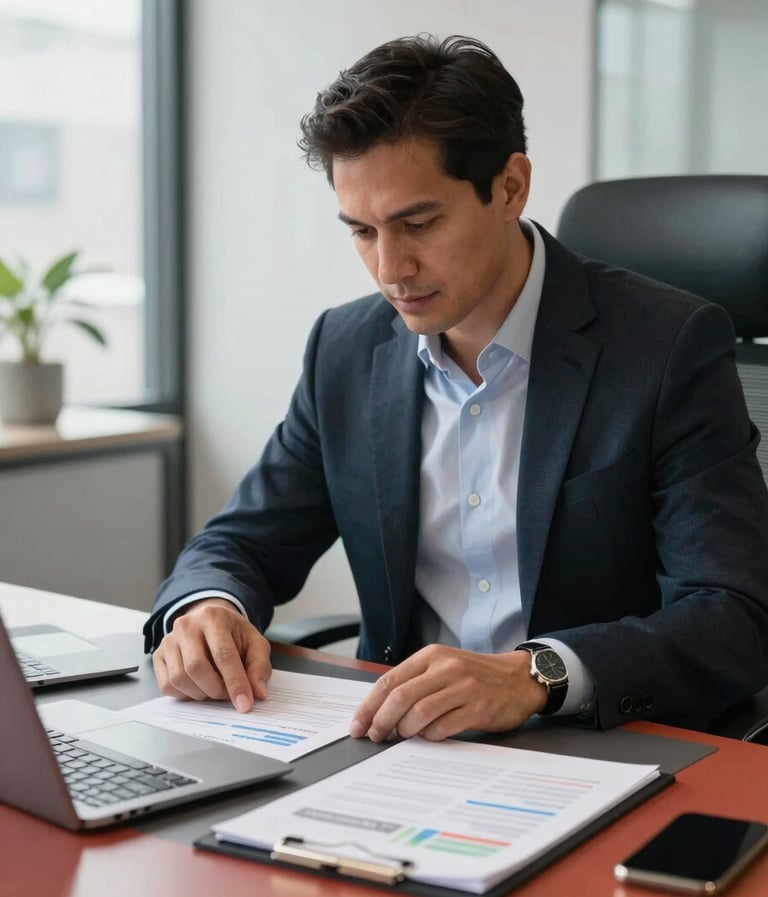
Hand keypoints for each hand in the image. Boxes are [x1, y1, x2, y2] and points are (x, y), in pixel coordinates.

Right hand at [152, 598, 271, 712]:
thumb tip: (258, 693)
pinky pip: (167, 685)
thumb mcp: (254, 643)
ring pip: (179, 678)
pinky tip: (198, 687)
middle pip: (196, 668)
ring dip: (200, 694)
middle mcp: (187, 626)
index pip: (223, 655)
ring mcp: (169, 640)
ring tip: (215, 689)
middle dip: (216, 690)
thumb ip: (259, 666)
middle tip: (228, 697)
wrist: (210, 623)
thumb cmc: (233, 635)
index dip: (235, 683)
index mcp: (213, 617)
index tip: (245, 704)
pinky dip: (185, 694)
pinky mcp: (158, 655)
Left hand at [349, 644, 546, 741]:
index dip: (369, 705)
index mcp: (431, 655)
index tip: (358, 725)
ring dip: (405, 730)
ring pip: (419, 712)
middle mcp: (446, 668)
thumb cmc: (475, 676)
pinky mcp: (478, 708)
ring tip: (404, 736)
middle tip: (375, 736)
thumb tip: (379, 710)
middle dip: (381, 721)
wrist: (519, 679)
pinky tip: (429, 736)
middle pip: (400, 697)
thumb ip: (416, 682)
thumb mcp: (444, 667)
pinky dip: (430, 736)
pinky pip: (443, 727)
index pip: (390, 680)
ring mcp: (463, 687)